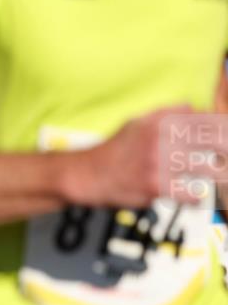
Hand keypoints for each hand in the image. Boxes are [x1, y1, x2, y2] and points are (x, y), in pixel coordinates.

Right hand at [62, 106, 215, 208]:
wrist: (89, 174)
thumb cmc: (116, 150)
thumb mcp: (138, 122)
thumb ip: (168, 114)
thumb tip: (195, 108)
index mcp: (162, 122)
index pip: (208, 121)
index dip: (225, 130)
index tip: (226, 138)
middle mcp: (162, 139)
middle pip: (215, 142)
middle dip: (226, 151)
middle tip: (225, 157)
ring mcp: (160, 164)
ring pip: (209, 170)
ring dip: (217, 175)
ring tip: (217, 176)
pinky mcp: (156, 187)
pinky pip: (192, 194)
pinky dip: (196, 196)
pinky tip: (193, 194)